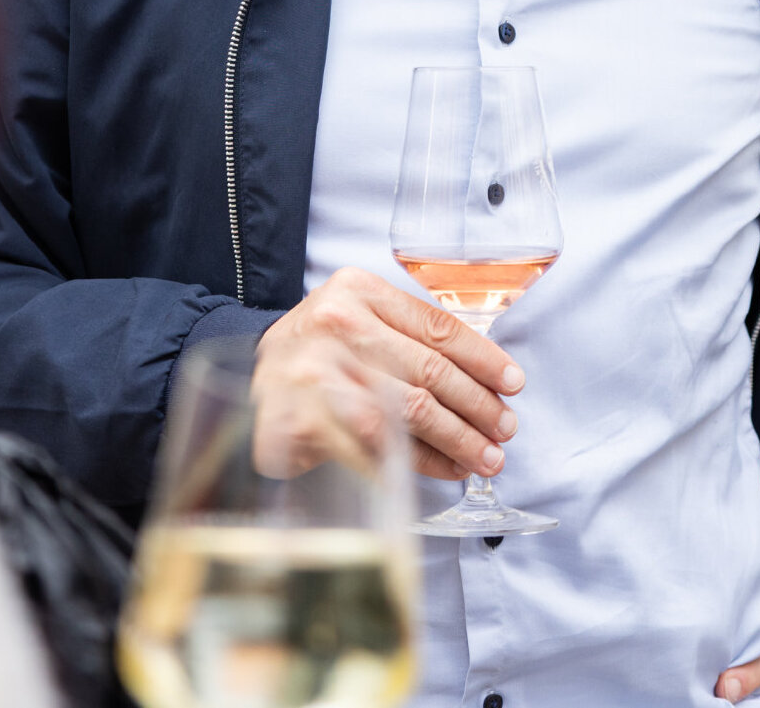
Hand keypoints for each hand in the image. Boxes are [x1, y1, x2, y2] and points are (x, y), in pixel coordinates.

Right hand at [255, 266, 523, 480]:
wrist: (246, 383)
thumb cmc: (318, 354)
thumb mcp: (358, 319)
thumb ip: (410, 334)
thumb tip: (489, 379)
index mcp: (357, 290)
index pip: (437, 325)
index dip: (484, 358)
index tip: (513, 384)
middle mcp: (335, 323)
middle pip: (428, 370)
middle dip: (477, 406)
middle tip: (505, 429)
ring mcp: (315, 372)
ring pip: (407, 411)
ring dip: (456, 439)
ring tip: (486, 457)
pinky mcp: (302, 419)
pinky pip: (377, 445)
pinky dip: (418, 461)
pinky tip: (445, 469)